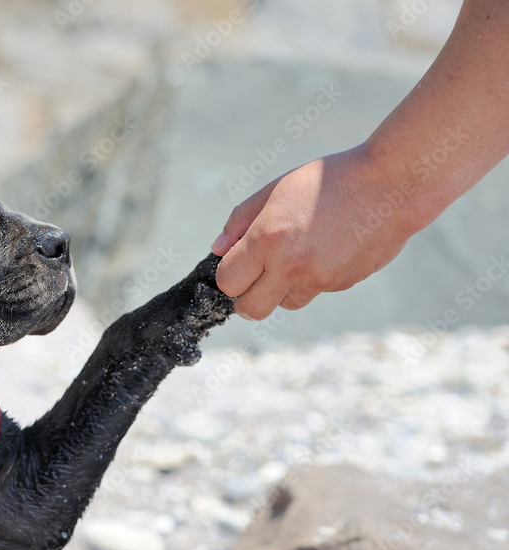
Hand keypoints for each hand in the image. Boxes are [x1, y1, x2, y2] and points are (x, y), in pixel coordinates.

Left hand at [210, 145, 418, 320]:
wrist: (393, 184)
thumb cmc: (328, 180)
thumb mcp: (275, 189)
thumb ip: (240, 221)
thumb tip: (217, 250)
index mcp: (267, 240)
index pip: (227, 282)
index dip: (227, 273)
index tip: (237, 261)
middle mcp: (291, 266)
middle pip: (249, 310)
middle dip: (245, 297)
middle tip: (253, 278)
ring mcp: (319, 280)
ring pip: (283, 304)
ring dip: (280, 289)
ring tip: (296, 255)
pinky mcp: (342, 285)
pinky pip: (314, 292)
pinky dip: (311, 279)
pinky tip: (325, 249)